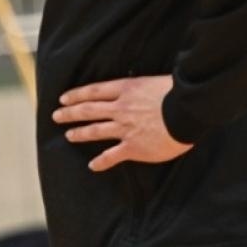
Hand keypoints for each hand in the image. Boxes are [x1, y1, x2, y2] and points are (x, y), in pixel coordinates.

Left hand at [52, 75, 191, 171]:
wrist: (189, 111)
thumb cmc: (179, 93)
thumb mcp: (155, 81)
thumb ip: (141, 87)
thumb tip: (139, 86)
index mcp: (125, 89)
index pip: (93, 91)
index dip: (76, 95)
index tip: (63, 98)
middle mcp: (120, 109)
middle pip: (88, 110)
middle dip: (70, 113)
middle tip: (56, 115)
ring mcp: (125, 129)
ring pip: (95, 130)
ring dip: (79, 133)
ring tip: (68, 135)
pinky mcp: (133, 147)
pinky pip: (112, 156)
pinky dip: (101, 162)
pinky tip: (92, 165)